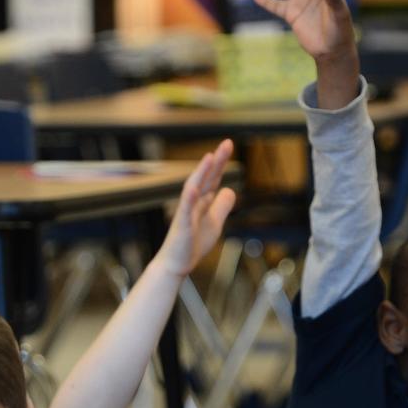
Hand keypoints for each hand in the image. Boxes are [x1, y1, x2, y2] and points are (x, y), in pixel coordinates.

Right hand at [155, 139, 236, 277]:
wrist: (176, 264)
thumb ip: (221, 206)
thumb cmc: (191, 244)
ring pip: (193, 189)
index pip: (213, 179)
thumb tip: (230, 189)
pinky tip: (193, 187)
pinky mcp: (181, 227)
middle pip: (205, 178)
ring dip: (201, 173)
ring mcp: (186, 213)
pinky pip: (184, 211)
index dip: (220, 163)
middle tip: (227, 143)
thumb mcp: (214, 223)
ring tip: (210, 157)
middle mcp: (193, 203)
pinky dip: (189, 198)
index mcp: (201, 202)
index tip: (228, 144)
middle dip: (215, 162)